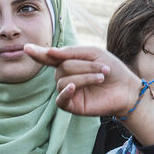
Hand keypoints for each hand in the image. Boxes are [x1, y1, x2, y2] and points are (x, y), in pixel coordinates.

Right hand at [23, 44, 139, 117]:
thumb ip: (71, 52)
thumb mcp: (92, 53)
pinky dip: (66, 91)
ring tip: (102, 77)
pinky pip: (61, 98)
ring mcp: (67, 91)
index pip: (49, 58)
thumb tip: (49, 52)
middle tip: (104, 69)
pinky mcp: (71, 105)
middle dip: (84, 66)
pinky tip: (74, 87)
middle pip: (62, 67)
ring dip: (85, 76)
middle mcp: (64, 76)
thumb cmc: (112, 69)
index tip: (27, 48)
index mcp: (68, 62)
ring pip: (64, 80)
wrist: (127, 89)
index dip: (39, 53)